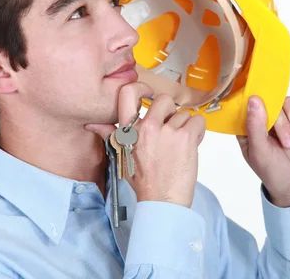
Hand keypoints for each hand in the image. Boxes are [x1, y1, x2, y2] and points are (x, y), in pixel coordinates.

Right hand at [85, 83, 206, 208]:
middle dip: (171, 112)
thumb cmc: (144, 181)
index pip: (128, 94)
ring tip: (179, 146)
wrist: (163, 201)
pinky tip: (191, 144)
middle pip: (164, 100)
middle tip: (170, 128)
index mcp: (130, 131)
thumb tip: (92, 125)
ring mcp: (168, 132)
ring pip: (183, 114)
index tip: (149, 93)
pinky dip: (198, 131)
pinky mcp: (186, 137)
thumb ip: (110, 136)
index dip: (142, 88)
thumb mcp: (121, 157)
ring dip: (185, 127)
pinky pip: (198, 121)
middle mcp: (147, 128)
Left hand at [237, 95, 289, 207]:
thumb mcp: (260, 152)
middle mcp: (265, 119)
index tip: (268, 117)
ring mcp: (283, 120)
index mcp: (249, 127)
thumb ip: (255, 126)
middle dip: (285, 125)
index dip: (260, 105)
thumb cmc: (273, 172)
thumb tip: (254, 100)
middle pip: (275, 102)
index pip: (250, 104)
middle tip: (288, 144)